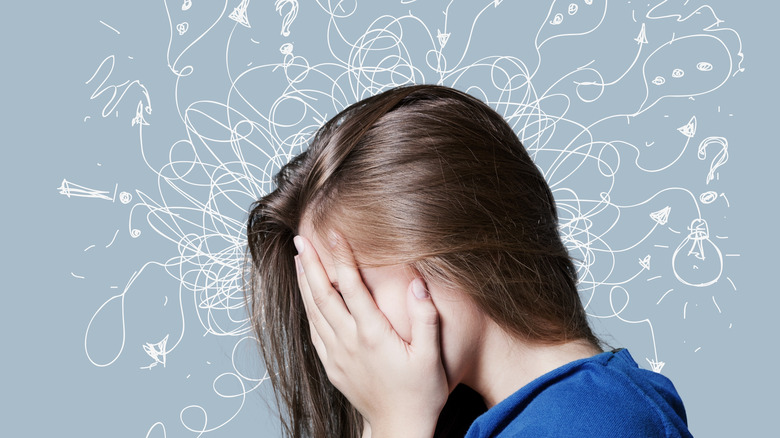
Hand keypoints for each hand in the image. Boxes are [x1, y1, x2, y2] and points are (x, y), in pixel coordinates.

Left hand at [293, 232, 447, 437]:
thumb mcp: (431, 357)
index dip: (341, 258)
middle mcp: (349, 342)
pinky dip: (307, 308)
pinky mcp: (332, 365)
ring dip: (304, 283)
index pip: (352, 287)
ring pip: (314, 311)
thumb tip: (417, 283)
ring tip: (299, 258)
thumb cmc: (420, 393)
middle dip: (311, 264)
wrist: (399, 428)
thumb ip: (426, 318)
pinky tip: (306, 297)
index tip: (333, 234)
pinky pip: (314, 331)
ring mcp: (337, 354)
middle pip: (323, 295)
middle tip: (301, 238)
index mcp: (373, 335)